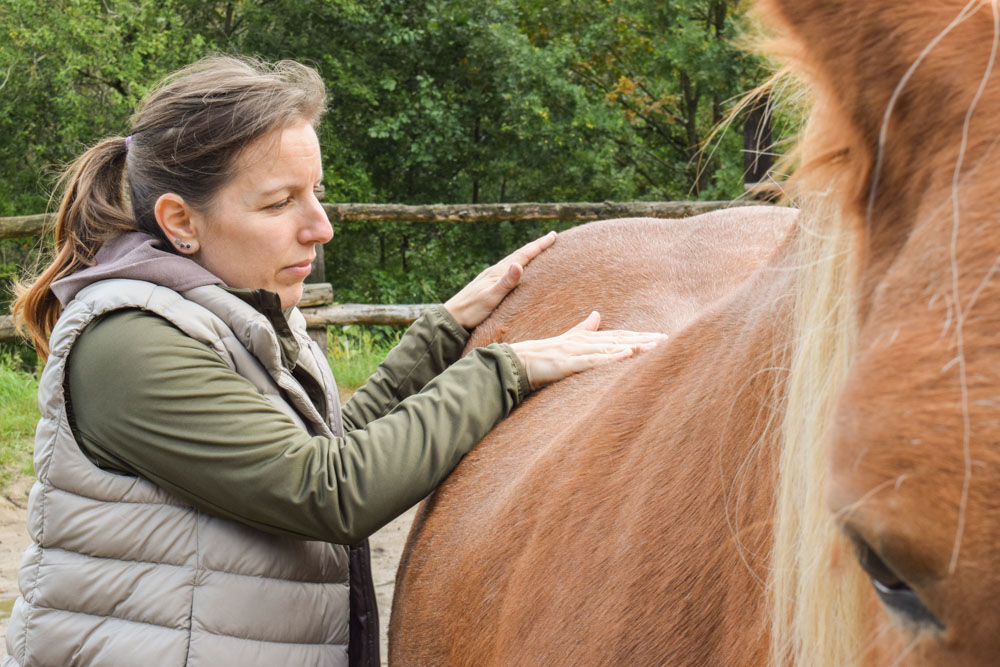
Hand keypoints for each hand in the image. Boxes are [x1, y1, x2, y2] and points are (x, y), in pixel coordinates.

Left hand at [444, 231, 557, 328]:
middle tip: (551, 237)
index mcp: (498, 272)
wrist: (452, 317)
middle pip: (519, 254)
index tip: (553, 235)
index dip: (539, 246)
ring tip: (538, 249)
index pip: (523, 256)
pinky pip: (507, 269)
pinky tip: (516, 268)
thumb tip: (519, 264)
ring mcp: (490, 276)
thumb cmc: (471, 311)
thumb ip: (505, 283)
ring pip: (513, 260)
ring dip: (527, 253)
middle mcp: (494, 271)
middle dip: (536, 246)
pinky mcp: (487, 283)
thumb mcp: (490, 298)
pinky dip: (517, 263)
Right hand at [508, 312, 667, 389]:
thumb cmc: (542, 354)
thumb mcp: (567, 340)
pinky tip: (626, 354)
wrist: (518, 361)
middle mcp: (585, 342)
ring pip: (610, 348)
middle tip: (666, 339)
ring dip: (633, 346)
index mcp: (586, 338)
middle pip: (619, 338)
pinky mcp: (568, 363)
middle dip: (643, 339)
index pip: (619, 335)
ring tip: (653, 345)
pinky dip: (610, 358)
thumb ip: (583, 328)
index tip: (660, 336)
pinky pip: (592, 361)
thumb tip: (597, 315)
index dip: (640, 334)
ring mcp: (577, 351)